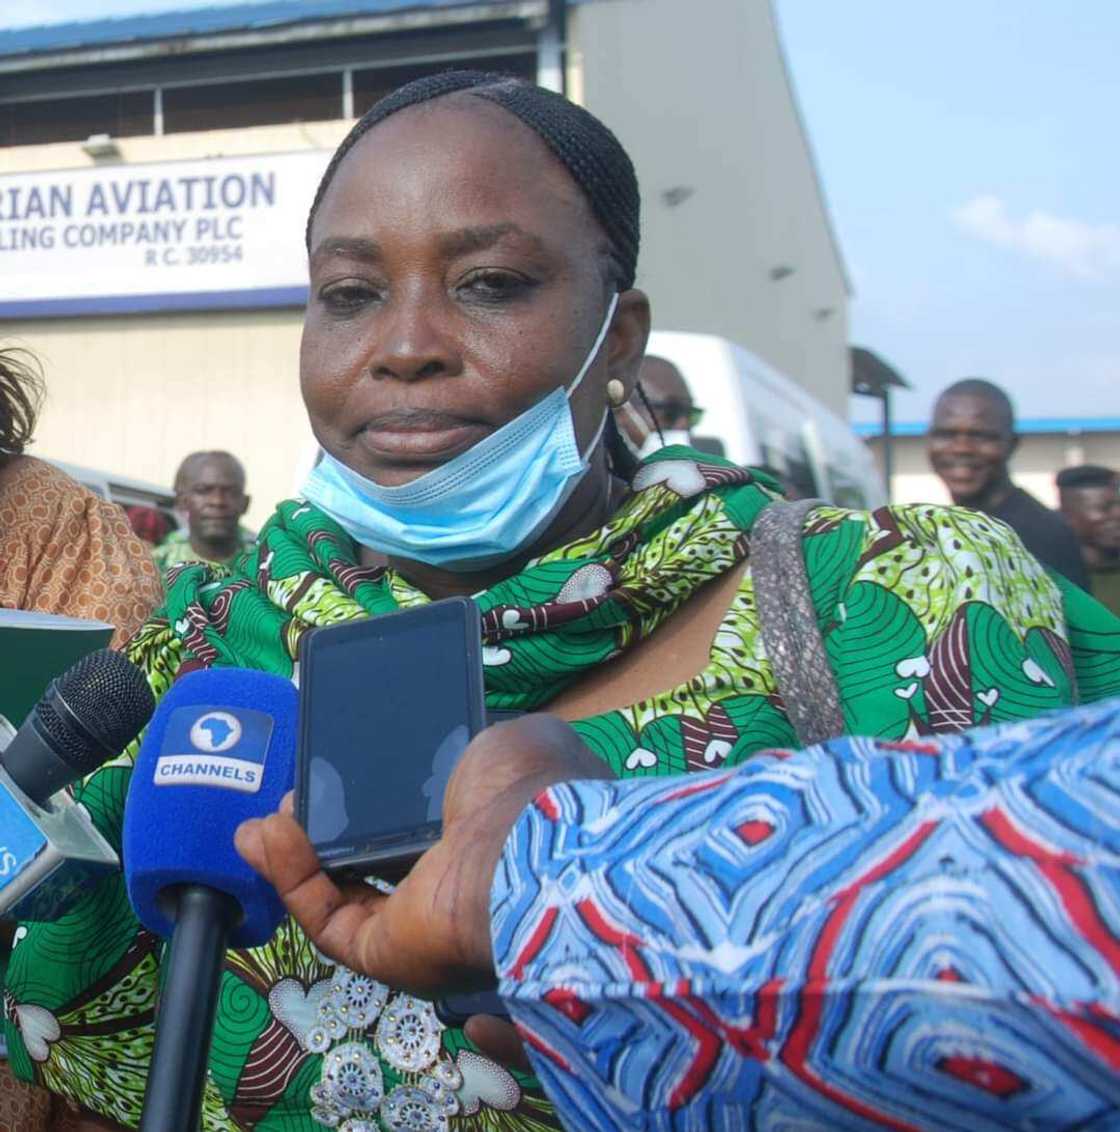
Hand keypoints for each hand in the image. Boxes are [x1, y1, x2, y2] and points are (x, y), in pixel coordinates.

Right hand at [236, 714, 612, 996]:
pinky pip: (327, 918)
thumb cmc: (530, 788)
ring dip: (296, 855)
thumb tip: (453, 743)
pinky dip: (292, 879)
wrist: (534, 847)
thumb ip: (473, 741)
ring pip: (342, 893)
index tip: (340, 767)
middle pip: (373, 859)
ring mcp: (420, 923)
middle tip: (296, 792)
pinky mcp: (386, 952)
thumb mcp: (507, 740)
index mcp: (487, 833)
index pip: (424, 821)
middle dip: (325, 826)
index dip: (377, 798)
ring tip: (263, 817)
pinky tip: (268, 835)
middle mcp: (455, 881)